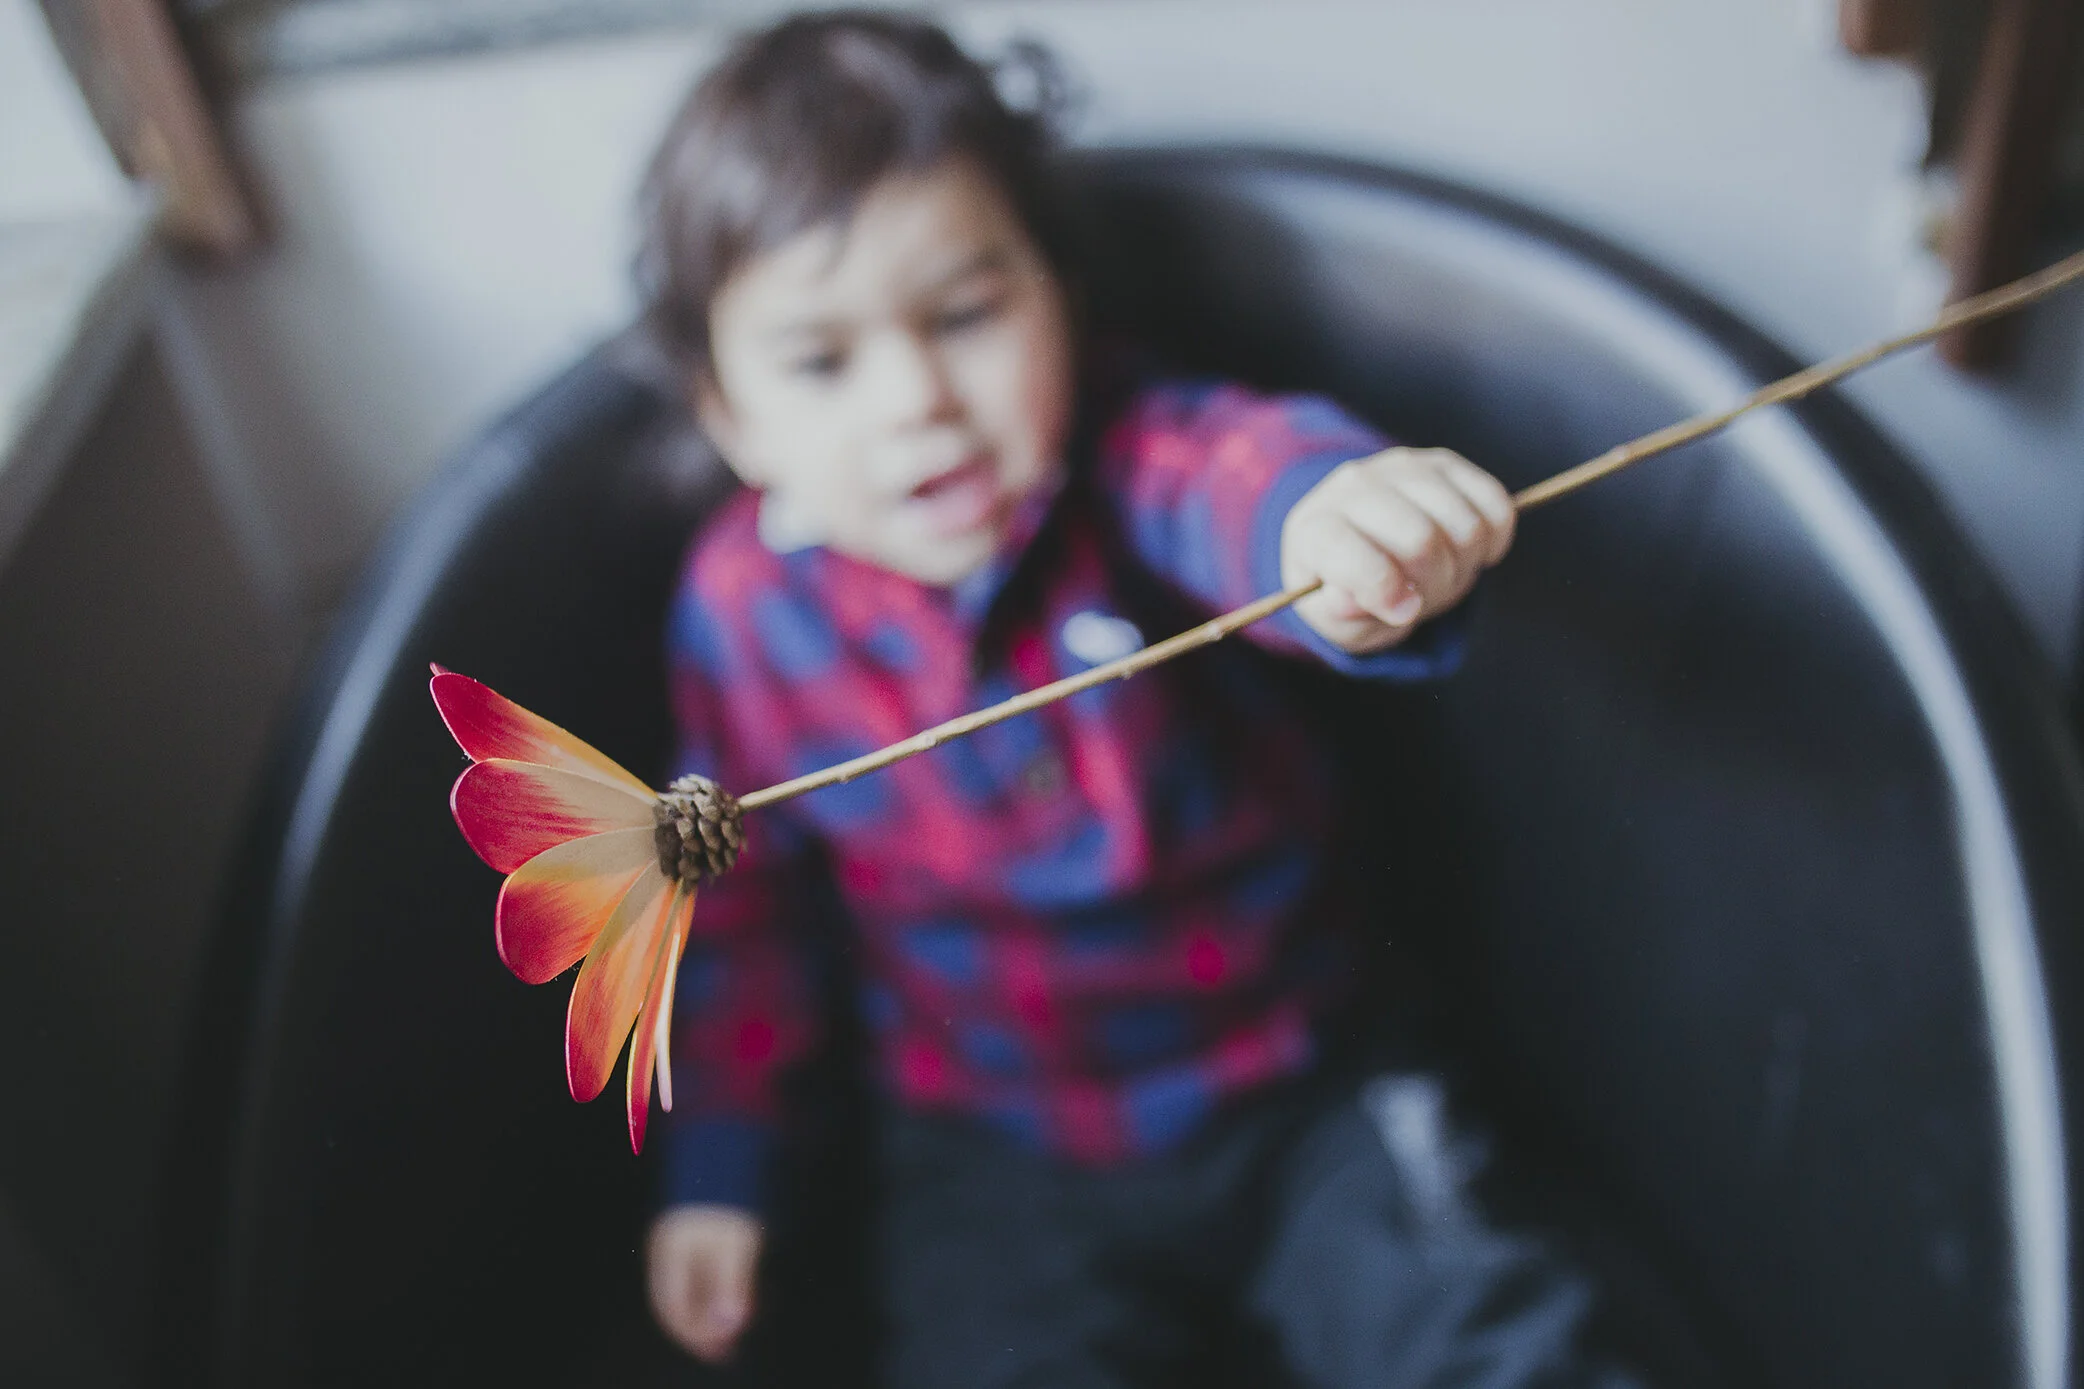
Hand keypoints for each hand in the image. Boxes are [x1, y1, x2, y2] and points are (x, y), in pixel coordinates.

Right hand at [647, 1204, 764, 1363]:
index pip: (672, 1306)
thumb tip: (731, 1325)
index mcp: (671, 1252)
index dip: (694, 1333)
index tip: (721, 1349)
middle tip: (729, 1349)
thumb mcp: (737, 1241)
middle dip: (701, 1329)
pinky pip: (697, 1276)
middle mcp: (668, 1250)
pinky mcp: (693, 1236)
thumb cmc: (731, 1194)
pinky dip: (712, 1294)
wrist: (726, 1145)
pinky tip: (733, 1302)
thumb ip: (733, 1283)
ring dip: (708, 1314)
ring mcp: (678, 1242)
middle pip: (677, 1302)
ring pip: (688, 1290)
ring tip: (734, 1332)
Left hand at [1280, 446, 1514, 653]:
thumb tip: (1378, 599)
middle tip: (1423, 595)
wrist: (1358, 540)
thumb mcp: (1335, 619)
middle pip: (1421, 541)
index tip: (1402, 612)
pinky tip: (1467, 551)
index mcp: (1315, 530)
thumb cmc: (1346, 588)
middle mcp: (1353, 487)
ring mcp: (1401, 468)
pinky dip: (1493, 541)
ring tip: (1441, 572)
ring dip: (1465, 564)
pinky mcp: (1444, 464)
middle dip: (1434, 584)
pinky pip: (1494, 505)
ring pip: (1466, 525)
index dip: (1383, 590)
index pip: (1349, 552)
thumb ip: (1346, 616)